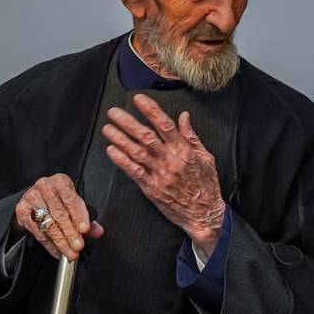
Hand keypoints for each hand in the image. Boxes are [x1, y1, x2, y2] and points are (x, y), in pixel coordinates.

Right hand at [13, 174, 103, 261]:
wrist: (34, 200)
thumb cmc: (57, 201)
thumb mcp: (73, 206)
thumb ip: (87, 218)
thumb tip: (97, 231)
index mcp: (61, 181)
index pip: (71, 200)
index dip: (79, 216)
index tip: (85, 230)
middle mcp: (45, 186)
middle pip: (59, 213)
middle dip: (70, 233)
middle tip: (78, 246)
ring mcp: (32, 197)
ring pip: (48, 224)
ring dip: (60, 241)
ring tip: (70, 252)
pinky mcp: (22, 210)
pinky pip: (38, 231)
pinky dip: (49, 244)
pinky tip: (57, 251)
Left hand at [102, 94, 224, 250]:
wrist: (204, 214)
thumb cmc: (206, 185)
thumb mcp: (206, 157)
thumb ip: (192, 136)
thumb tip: (184, 116)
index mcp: (183, 150)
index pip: (164, 124)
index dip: (150, 110)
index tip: (138, 99)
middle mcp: (170, 160)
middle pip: (146, 136)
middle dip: (128, 122)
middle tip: (113, 112)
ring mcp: (159, 175)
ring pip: (136, 153)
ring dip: (120, 139)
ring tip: (107, 128)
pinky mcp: (151, 189)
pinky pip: (134, 172)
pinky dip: (121, 160)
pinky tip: (111, 150)